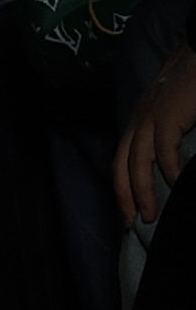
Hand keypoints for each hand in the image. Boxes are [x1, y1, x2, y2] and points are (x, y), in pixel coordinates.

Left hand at [114, 43, 195, 225]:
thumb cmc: (189, 85)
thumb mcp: (172, 114)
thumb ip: (168, 137)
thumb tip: (170, 169)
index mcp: (139, 123)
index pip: (121, 160)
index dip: (121, 188)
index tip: (127, 214)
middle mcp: (138, 122)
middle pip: (122, 165)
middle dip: (124, 197)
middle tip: (131, 224)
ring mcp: (151, 117)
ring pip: (138, 161)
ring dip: (142, 190)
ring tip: (149, 216)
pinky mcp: (169, 114)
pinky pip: (164, 148)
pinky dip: (167, 169)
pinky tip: (174, 184)